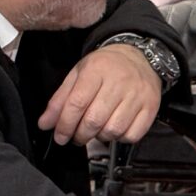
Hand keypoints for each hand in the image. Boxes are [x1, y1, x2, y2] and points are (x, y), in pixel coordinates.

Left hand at [41, 45, 165, 146]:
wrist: (139, 57)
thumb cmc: (105, 67)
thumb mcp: (78, 74)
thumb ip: (60, 99)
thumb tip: (45, 124)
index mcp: (97, 69)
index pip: (77, 103)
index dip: (65, 124)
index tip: (59, 136)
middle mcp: (119, 81)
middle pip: (94, 120)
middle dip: (80, 135)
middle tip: (75, 137)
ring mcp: (137, 95)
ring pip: (113, 130)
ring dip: (99, 137)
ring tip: (95, 130)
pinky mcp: (150, 107)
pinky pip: (132, 135)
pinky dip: (119, 138)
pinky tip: (114, 129)